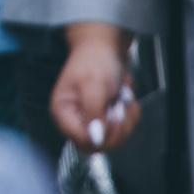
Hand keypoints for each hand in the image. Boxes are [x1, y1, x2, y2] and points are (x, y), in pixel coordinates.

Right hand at [51, 23, 140, 153]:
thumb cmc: (94, 60)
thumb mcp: (93, 84)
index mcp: (63, 112)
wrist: (105, 48)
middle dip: (115, 128)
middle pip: (98, 145)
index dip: (99, 134)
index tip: (109, 117)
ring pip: (113, 140)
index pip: (80, 140)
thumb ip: (92, 111)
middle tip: (118, 106)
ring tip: (121, 99)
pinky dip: (130, 116)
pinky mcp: (105, 120)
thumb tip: (94, 138)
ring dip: (125, 120)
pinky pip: (122, 131)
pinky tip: (125, 101)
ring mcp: (91, 122)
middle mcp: (75, 120)